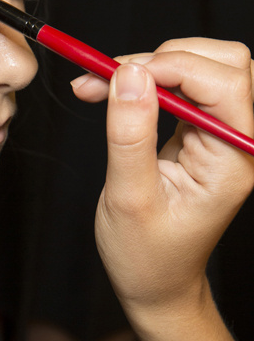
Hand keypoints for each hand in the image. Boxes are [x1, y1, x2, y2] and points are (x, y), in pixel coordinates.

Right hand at [72, 38, 253, 316]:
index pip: (224, 83)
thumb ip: (130, 133)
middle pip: (225, 62)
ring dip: (152, 65)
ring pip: (203, 65)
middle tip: (111, 76)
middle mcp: (238, 141)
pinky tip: (111, 90)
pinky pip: (182, 84)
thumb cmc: (147, 255)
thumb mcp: (129, 197)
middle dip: (164, 57)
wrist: (156, 282)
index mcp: (235, 160)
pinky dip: (146, 79)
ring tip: (102, 83)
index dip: (172, 66)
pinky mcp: (202, 130)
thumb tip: (130, 73)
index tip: (119, 74)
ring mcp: (223, 134)